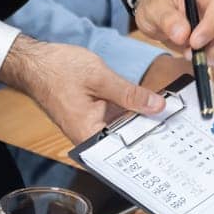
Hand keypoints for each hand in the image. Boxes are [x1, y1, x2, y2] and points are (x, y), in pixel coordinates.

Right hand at [0, 36, 164, 142]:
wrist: (35, 63)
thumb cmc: (58, 70)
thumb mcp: (101, 78)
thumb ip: (130, 94)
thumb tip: (157, 106)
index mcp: (88, 134)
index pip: (125, 150)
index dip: (150, 146)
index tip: (172, 141)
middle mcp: (89, 137)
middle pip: (126, 142)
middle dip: (150, 132)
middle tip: (177, 127)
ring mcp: (90, 127)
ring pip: (123, 129)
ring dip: (142, 121)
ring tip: (168, 116)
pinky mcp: (92, 118)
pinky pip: (116, 120)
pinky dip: (130, 112)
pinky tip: (150, 106)